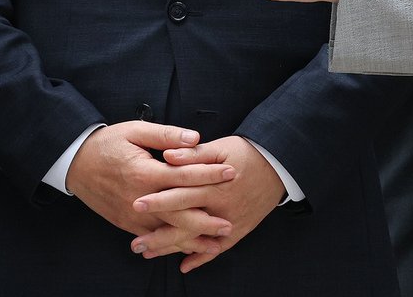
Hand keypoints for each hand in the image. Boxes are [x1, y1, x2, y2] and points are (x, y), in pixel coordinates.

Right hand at [65, 122, 236, 236]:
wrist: (76, 164)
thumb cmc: (107, 144)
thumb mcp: (135, 131)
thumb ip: (166, 135)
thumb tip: (194, 138)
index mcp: (144, 172)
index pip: (184, 175)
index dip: (209, 175)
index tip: (231, 173)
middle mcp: (139, 198)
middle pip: (179, 212)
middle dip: (206, 220)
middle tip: (229, 223)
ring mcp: (132, 215)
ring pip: (167, 231)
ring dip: (191, 238)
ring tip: (215, 244)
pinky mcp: (126, 224)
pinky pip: (152, 237)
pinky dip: (171, 244)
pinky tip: (186, 248)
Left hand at [130, 136, 284, 271]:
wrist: (277, 165)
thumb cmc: (244, 152)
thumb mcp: (219, 147)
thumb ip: (193, 154)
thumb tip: (168, 157)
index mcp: (214, 184)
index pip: (181, 193)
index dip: (158, 200)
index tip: (136, 206)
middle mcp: (221, 206)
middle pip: (185, 223)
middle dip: (159, 235)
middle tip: (135, 244)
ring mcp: (230, 221)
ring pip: (197, 239)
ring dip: (172, 248)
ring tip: (148, 254)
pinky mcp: (239, 229)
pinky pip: (219, 249)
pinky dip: (201, 258)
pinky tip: (184, 265)